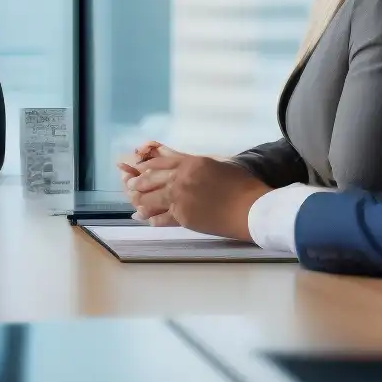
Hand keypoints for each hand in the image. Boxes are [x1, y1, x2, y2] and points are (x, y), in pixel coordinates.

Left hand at [120, 147, 265, 239]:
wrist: (251, 208)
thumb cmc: (242, 186)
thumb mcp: (218, 166)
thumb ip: (197, 166)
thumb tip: (186, 168)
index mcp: (191, 162)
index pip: (161, 162)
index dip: (148, 166)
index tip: (141, 169)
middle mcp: (181, 178)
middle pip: (151, 179)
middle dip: (139, 182)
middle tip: (130, 185)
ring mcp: (180, 198)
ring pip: (152, 198)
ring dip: (142, 201)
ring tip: (136, 204)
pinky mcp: (183, 216)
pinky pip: (162, 218)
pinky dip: (153, 218)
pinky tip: (147, 219)